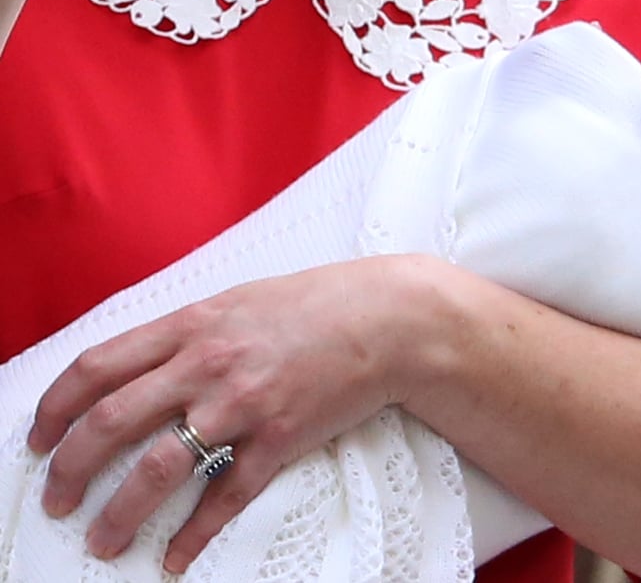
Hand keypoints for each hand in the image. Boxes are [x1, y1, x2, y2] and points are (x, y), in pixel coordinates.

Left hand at [27, 255, 420, 572]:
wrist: (385, 320)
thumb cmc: (314, 305)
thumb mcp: (237, 302)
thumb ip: (186, 332)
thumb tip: (139, 366)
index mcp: (191, 326)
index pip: (97, 367)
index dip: (53, 409)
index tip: (38, 440)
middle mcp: (207, 365)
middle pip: (112, 422)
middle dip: (69, 470)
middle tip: (55, 501)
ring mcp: (243, 404)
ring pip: (159, 467)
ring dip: (120, 513)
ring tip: (102, 541)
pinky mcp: (280, 439)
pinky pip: (226, 496)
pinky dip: (195, 534)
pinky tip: (175, 558)